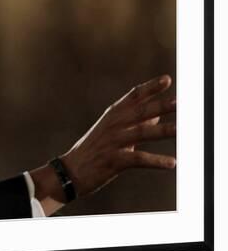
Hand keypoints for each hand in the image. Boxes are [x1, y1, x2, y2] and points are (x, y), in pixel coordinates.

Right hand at [61, 74, 175, 197]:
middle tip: (180, 102)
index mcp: (112, 116)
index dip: (150, 87)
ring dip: (162, 131)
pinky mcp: (113, 161)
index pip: (133, 97)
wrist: (70, 171)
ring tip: (181, 129)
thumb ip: (134, 123)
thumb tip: (156, 115)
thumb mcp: (111, 132)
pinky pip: (138, 159)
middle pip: (140, 112)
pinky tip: (172, 163)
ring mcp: (112, 142)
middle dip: (160, 106)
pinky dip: (156, 161)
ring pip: (141, 133)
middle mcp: (113, 125)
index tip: (167, 79)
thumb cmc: (93, 150)